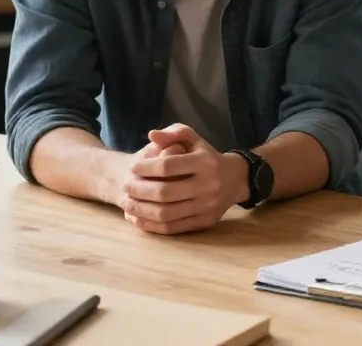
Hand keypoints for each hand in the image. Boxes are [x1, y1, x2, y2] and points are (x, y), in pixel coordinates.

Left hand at [121, 124, 247, 234]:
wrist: (235, 179)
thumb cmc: (206, 156)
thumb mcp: (194, 139)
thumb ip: (174, 133)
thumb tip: (151, 135)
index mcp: (204, 162)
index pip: (168, 166)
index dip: (145, 167)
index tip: (133, 166)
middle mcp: (208, 185)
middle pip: (165, 192)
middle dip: (139, 190)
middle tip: (126, 186)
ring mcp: (207, 206)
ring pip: (166, 213)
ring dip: (141, 209)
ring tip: (127, 203)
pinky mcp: (204, 222)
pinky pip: (172, 227)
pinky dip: (151, 224)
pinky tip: (138, 217)